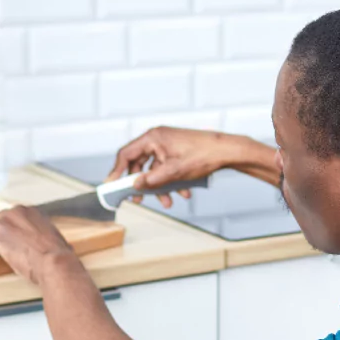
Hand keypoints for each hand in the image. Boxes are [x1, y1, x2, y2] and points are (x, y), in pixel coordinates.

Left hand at [0, 204, 76, 284]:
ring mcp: (6, 222)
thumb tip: (62, 248)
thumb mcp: (57, 241)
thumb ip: (50, 240)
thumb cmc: (59, 257)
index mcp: (34, 212)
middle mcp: (19, 212)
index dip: (8, 226)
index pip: (14, 216)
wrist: (55, 262)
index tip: (6, 234)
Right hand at [106, 126, 239, 208]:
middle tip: (140, 199)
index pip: (126, 154)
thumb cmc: (203, 155)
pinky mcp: (178, 152)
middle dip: (142, 184)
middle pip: (140, 164)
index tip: (112, 185)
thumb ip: (151, 180)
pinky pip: (168, 168)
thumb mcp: (173, 172)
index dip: (117, 170)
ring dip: (160, 187)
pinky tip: (184, 193)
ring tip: (168, 202)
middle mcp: (158, 139)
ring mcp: (168, 145)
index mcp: (153, 138)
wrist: (227, 151)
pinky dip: (172, 182)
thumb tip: (134, 186)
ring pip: (156, 169)